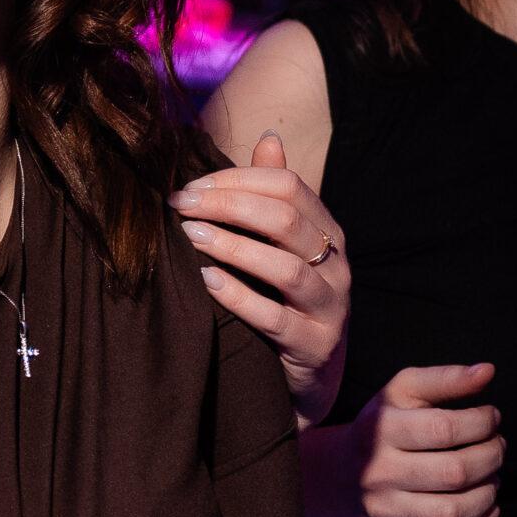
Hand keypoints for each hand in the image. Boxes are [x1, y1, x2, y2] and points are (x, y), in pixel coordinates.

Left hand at [171, 132, 349, 426]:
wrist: (308, 378)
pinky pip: (275, 318)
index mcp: (327, 231)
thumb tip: (268, 138)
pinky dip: (238, 296)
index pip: (288, 187)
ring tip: (189, 237)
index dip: (237, 179)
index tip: (188, 186)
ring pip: (285, 266)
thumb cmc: (285, 302)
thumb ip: (273, 199)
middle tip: (180, 206)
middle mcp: (336, 264)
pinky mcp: (314, 347)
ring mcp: (330, 307)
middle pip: (287, 219)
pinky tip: (206, 282)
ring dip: (232, 247)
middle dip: (229, 205)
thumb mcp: (283, 249)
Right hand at [304, 363, 502, 516]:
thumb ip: (445, 378)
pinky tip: (487, 511)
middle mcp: (379, 474)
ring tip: (491, 478)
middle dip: (492, 457)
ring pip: (452, 513)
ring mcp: (385, 511)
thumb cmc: (382, 428)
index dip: (482, 422)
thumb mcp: (403, 392)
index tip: (490, 418)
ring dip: (488, 494)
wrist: (340, 475)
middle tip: (496, 448)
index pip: (445, 429)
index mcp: (380, 431)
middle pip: (455, 472)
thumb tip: (487, 372)